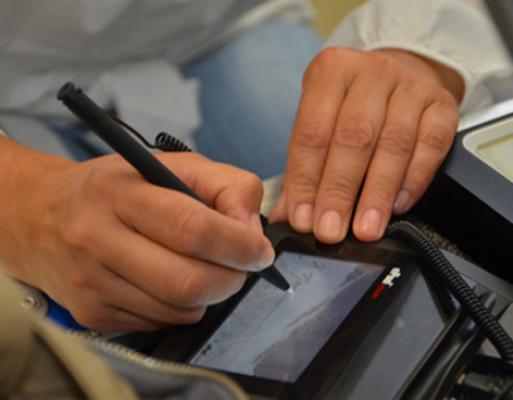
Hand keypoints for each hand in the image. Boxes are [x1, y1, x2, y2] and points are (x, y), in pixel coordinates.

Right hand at [0, 143, 273, 330]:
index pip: (193, 229)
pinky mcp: (92, 314)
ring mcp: (92, 283)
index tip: (260, 250)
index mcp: (121, 194)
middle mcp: (98, 240)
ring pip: (180, 309)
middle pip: (189, 281)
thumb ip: (225, 185)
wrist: (42, 217)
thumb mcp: (171, 165)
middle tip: (240, 265)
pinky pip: (162, 322)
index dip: (239, 245)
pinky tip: (172, 280)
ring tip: (204, 266)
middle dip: (232, 278)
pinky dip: (184, 306)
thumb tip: (252, 230)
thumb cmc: (116, 188)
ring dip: (211, 292)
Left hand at [270, 48, 462, 242]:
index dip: (305, 181)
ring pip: (393, 144)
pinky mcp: (442, 104)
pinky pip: (432, 145)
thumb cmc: (351, 107)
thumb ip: (302, 169)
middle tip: (331, 230)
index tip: (303, 218)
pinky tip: (398, 205)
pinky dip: (414, 180)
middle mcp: (372, 72)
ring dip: (377, 194)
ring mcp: (411, 85)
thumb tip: (288, 215)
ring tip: (365, 228)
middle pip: (353, 138)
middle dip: (339, 191)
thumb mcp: (320, 124)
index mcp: (330, 71)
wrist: (399, 79)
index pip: (312, 133)